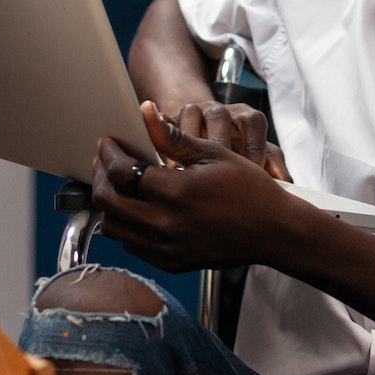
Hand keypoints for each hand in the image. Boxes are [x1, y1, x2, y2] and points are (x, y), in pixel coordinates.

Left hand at [93, 103, 307, 271]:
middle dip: (100, 177)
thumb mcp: (214, 154)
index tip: (108, 143)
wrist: (274, 232)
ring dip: (110, 204)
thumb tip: (145, 111)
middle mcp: (166, 224)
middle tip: (106, 162)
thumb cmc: (250, 190)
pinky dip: (126, 226)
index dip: (108, 154)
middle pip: (107, 202)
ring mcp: (167, 248)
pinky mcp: (172, 262)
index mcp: (176, 192)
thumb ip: (173, 137)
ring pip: (114, 228)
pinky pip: (132, 246)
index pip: (121, 172)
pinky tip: (138, 209)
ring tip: (119, 185)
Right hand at [171, 99, 289, 179]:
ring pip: (191, 115)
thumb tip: (289, 184)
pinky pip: (166, 124)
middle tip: (219, 170)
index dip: (252, 144)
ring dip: (189, 141)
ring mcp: (194, 111)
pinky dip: (165, 141)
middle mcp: (221, 111)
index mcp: (246, 117)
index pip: (253, 121)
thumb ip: (274, 166)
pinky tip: (168, 164)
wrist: (204, 134)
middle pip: (220, 117)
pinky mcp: (170, 118)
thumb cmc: (237, 151)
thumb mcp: (258, 155)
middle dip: (219, 144)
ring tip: (189, 169)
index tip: (253, 168)